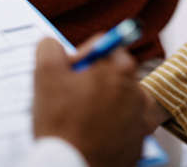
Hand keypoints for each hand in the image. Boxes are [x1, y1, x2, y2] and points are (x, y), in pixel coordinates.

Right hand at [31, 36, 147, 166]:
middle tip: (73, 96)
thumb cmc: (61, 124)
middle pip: (115, 72)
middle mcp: (138, 90)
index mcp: (121, 68)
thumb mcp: (45, 75)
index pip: (103, 46)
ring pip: (124, 97)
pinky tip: (98, 131)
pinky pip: (131, 124)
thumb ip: (50, 48)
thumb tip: (53, 44)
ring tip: (86, 116)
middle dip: (95, 79)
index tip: (69, 73)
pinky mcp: (140, 141)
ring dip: (108, 100)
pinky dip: (117, 124)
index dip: (81, 57)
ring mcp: (142, 117)